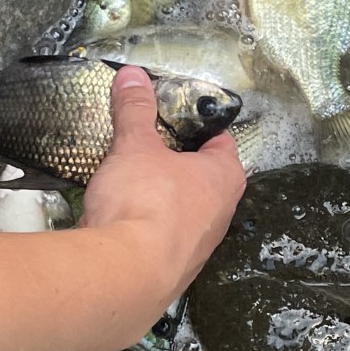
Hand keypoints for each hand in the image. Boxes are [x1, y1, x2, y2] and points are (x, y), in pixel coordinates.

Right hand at [81, 66, 245, 320]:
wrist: (125, 274)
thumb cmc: (144, 202)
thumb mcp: (135, 146)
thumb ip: (135, 110)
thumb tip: (133, 76)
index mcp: (225, 178)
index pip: (222, 143)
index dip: (201, 128)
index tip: (178, 119)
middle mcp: (221, 214)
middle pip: (205, 179)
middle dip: (179, 165)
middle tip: (151, 149)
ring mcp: (200, 248)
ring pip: (186, 213)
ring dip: (164, 200)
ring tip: (133, 185)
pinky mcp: (174, 271)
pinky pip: (163, 240)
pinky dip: (148, 229)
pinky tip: (125, 223)